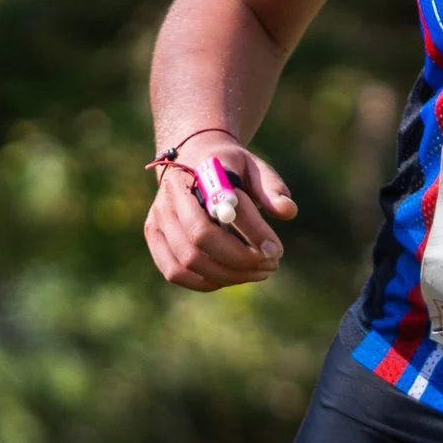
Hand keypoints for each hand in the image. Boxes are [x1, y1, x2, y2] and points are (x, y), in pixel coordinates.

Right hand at [144, 135, 298, 288]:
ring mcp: (158, 215)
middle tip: (270, 265)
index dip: (253, 232)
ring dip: (227, 275)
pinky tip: (232, 277)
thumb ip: (271, 187)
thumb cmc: (230, 168)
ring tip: (258, 273)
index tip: (277, 250)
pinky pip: (175, 272)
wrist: (193, 160)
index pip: (226, 206)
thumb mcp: (254, 167)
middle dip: (240, 260)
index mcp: (202, 170)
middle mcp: (173, 193)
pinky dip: (206, 282)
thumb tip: (289, 211)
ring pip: (188, 260)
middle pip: (201, 237)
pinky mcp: (154, 235)